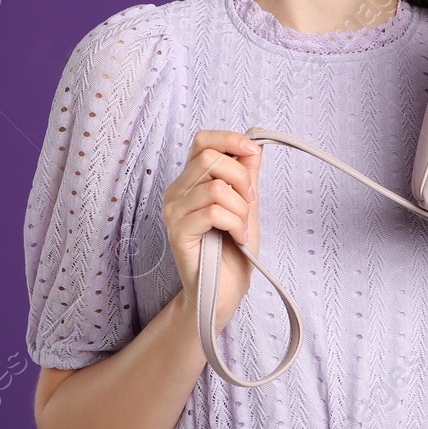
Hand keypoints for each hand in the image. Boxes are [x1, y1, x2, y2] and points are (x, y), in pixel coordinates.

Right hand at [161, 129, 262, 330]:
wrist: (225, 290)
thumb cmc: (232, 249)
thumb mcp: (247, 202)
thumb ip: (247, 171)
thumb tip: (254, 138)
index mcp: (191, 180)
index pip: (202, 140)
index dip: (230, 140)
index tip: (253, 153)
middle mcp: (176, 192)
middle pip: (211, 158)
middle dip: (243, 179)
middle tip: (249, 204)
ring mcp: (173, 212)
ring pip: (216, 187)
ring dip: (241, 209)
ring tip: (242, 228)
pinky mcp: (178, 232)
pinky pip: (213, 212)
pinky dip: (235, 224)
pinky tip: (237, 238)